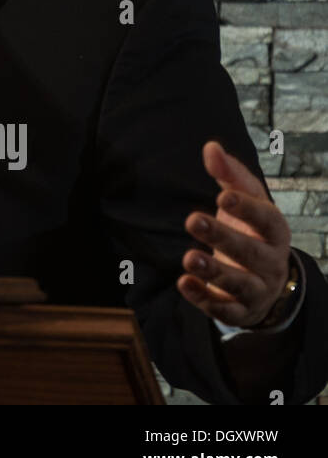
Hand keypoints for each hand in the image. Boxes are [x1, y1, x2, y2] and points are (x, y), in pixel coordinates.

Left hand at [176, 140, 291, 328]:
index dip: (247, 209)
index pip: (267, 219)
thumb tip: (210, 147)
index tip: (223, 196)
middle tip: (192, 219)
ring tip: (188, 257)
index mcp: (274, 232)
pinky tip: (183, 283)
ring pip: (239, 284)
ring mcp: (257, 289)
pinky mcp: (239, 311)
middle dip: (223, 237)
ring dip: (213, 271)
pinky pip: (224, 309)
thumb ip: (229, 175)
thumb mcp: (246, 201)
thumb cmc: (250, 231)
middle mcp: (270, 262)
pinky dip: (203, 298)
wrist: (265, 282)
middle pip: (251, 253)